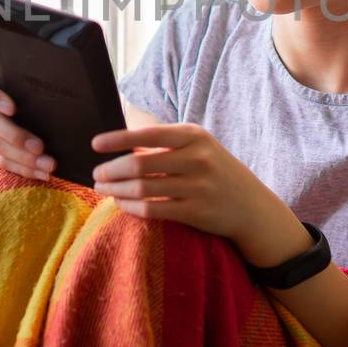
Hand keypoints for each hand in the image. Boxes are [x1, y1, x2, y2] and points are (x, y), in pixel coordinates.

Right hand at [0, 71, 56, 179]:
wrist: (31, 112)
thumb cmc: (37, 95)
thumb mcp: (36, 89)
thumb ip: (41, 88)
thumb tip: (64, 94)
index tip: (13, 109)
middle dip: (16, 136)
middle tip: (40, 146)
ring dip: (25, 159)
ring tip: (49, 165)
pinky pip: (2, 162)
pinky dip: (25, 169)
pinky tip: (43, 172)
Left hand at [88, 123, 279, 244]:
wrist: (252, 206)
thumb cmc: (216, 172)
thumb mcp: (199, 148)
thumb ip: (166, 146)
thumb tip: (122, 147)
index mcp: (194, 136)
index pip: (148, 135)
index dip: (118, 139)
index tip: (95, 144)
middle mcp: (197, 158)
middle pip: (140, 164)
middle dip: (111, 170)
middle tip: (97, 175)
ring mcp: (197, 186)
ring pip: (142, 188)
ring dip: (117, 190)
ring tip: (104, 189)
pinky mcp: (195, 211)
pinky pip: (153, 210)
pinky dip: (131, 207)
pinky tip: (122, 204)